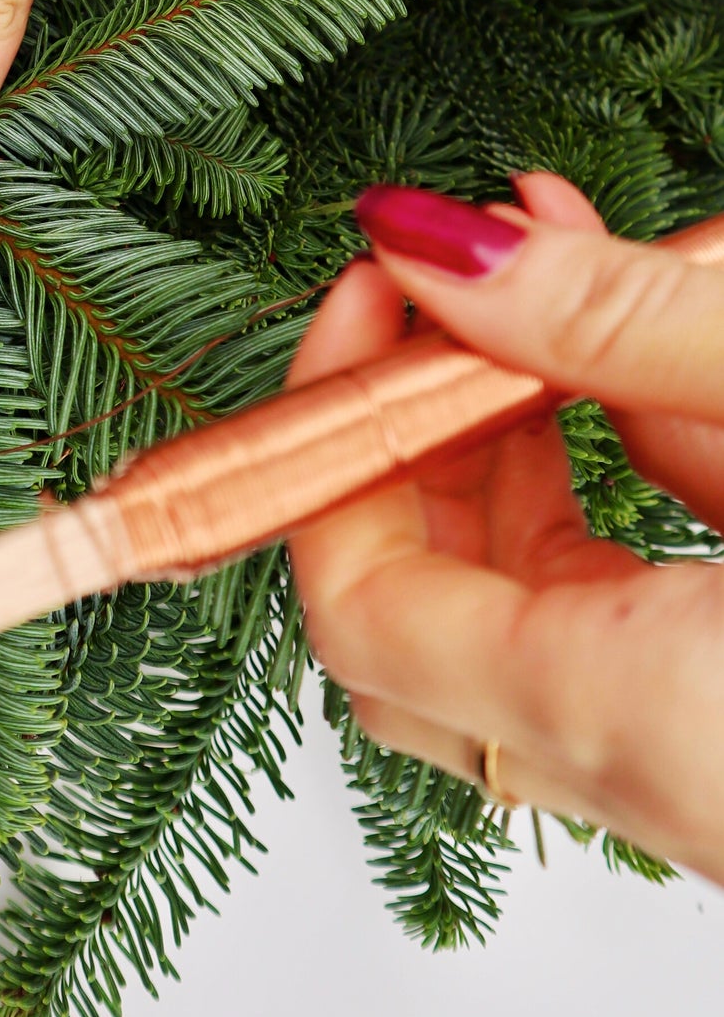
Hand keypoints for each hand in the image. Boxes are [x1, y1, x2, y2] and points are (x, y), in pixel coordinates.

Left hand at [288, 172, 723, 882]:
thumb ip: (622, 332)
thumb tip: (442, 240)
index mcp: (644, 720)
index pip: (358, 602)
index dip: (330, 434)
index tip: (362, 291)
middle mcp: (656, 776)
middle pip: (421, 610)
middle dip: (403, 432)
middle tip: (426, 291)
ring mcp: (702, 764)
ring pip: (517, 612)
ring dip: (496, 448)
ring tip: (531, 292)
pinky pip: (610, 618)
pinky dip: (581, 492)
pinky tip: (608, 372)